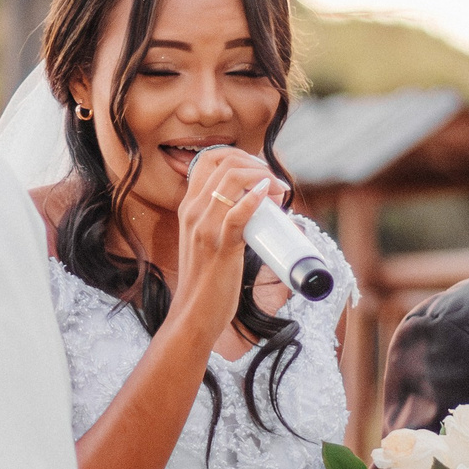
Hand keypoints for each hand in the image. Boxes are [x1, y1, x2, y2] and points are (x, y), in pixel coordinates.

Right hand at [174, 147, 282, 345]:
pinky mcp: (220, 247)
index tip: (259, 170)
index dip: (238, 156)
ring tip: (280, 190)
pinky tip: (268, 194)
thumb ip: (221, 221)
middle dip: (256, 164)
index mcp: (188, 207)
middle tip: (276, 181)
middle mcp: (193, 212)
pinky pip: (236, 214)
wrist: (193, 313)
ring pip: (232, 180)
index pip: (208, 159)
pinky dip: (255, 198)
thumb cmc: (205, 280)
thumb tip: (256, 206)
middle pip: (224, 163)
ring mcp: (204, 228)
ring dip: (262, 176)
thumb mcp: (204, 240)